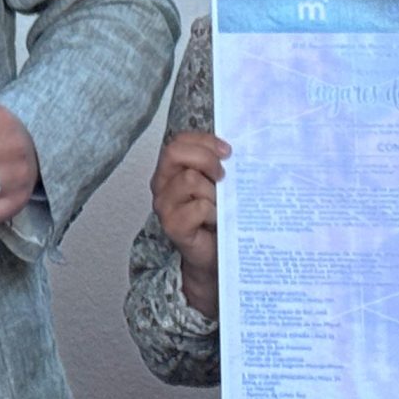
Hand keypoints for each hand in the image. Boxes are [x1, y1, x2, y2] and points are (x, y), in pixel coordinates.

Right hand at [150, 131, 226, 317]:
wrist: (215, 257)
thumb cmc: (218, 219)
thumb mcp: (217, 185)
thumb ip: (217, 166)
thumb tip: (236, 150)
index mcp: (171, 169)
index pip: (179, 140)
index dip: (204, 141)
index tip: (228, 152)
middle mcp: (162, 184)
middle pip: (175, 152)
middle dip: (206, 159)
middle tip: (224, 176)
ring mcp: (164, 205)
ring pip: (190, 179)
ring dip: (214, 193)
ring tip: (220, 206)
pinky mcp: (172, 225)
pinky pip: (198, 207)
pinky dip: (214, 213)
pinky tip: (217, 222)